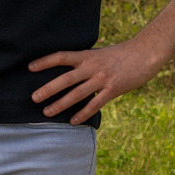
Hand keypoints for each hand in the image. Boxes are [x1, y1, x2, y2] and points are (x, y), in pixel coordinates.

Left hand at [28, 37, 163, 122]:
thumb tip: (69, 66)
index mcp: (86, 56)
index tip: (30, 68)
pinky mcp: (113, 89)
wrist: (145, 54)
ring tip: (47, 112)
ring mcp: (102, 79)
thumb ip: (85, 60)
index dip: (45, 62)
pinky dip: (83, 113)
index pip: (61, 57)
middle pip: (65, 79)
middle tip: (34, 98)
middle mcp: (91, 67)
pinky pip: (95, 104)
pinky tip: (73, 121)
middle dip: (48, 89)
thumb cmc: (120, 54)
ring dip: (61, 104)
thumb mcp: (99, 53)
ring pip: (77, 94)